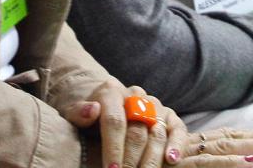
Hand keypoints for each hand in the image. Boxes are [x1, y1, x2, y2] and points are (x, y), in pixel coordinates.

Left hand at [65, 80, 185, 166]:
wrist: (106, 104)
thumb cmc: (89, 116)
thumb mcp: (74, 113)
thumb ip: (78, 113)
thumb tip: (92, 110)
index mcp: (111, 92)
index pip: (114, 121)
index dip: (113, 148)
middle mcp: (136, 95)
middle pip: (136, 131)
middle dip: (131, 160)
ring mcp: (155, 105)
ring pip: (157, 132)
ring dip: (152, 160)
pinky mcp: (170, 115)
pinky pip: (177, 130)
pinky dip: (177, 146)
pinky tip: (172, 161)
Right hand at [178, 127, 252, 164]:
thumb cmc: (156, 165)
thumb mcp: (185, 162)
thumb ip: (210, 159)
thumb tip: (242, 159)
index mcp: (198, 143)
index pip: (235, 136)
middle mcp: (196, 144)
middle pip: (237, 137)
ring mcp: (189, 153)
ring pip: (228, 146)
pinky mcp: (184, 165)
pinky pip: (209, 163)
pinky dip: (231, 161)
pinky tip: (252, 160)